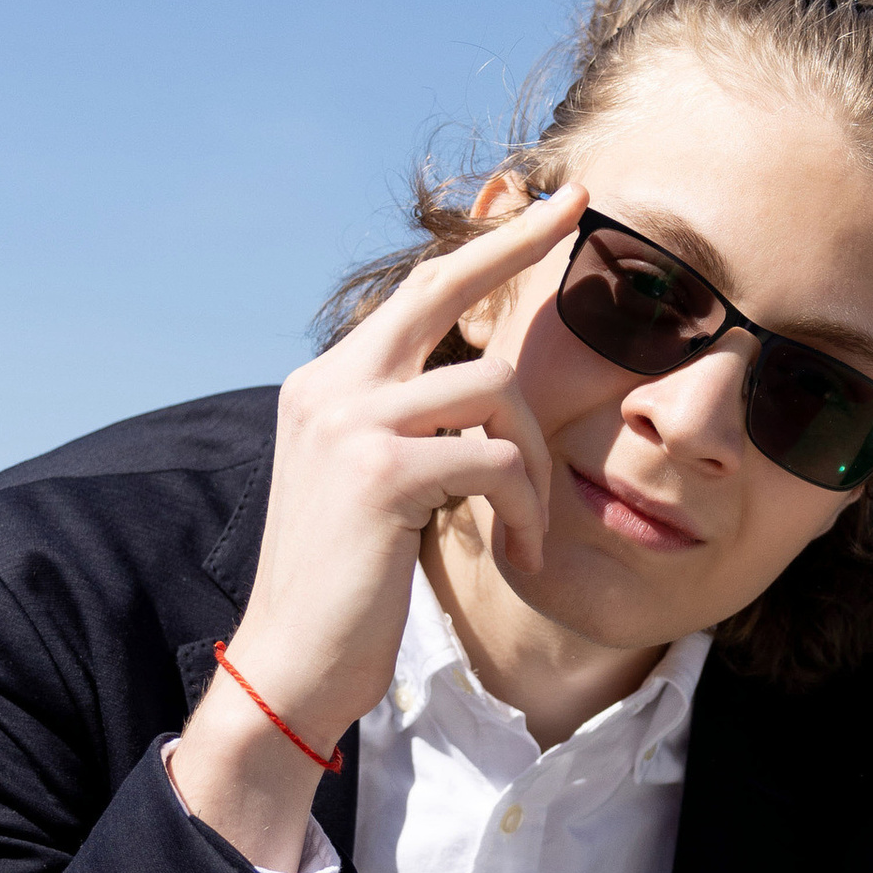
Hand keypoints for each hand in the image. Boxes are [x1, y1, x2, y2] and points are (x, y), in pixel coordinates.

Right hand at [169, 185, 583, 861]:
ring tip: (524, 518)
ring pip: (494, 390)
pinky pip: (497, 462)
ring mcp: (350, 424)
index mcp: (324, 386)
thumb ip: (404, 427)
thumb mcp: (368, 486)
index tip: (545, 206)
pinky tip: (517, 551)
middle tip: (582, 212)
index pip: (415, 295)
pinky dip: (525, 507)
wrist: (290, 665)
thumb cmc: (345, 589)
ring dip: (534, 457)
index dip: (485, 248)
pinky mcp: (380, 473)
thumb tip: (474, 388)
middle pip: (441, 288)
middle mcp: (329, 388)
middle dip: (518, 244)